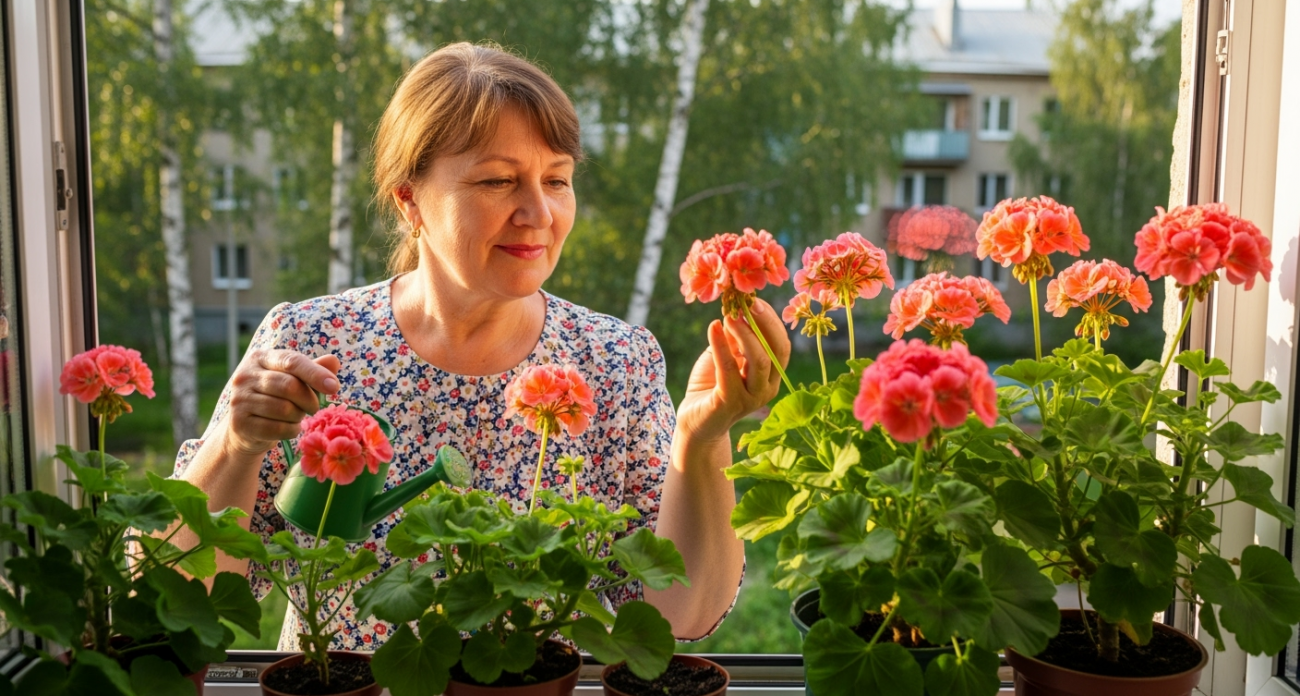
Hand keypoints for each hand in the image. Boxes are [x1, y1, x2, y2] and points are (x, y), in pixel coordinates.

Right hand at [223, 349, 340, 457]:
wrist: (246, 428)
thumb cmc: (276, 398)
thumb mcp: (294, 380)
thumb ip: (313, 370)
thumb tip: (334, 361)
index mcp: (260, 358)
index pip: (291, 361)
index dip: (315, 374)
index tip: (335, 387)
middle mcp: (245, 375)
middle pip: (289, 386)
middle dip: (309, 400)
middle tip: (313, 408)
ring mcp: (239, 399)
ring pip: (284, 409)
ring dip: (299, 416)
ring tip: (296, 416)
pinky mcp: (239, 423)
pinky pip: (277, 429)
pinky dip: (291, 430)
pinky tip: (289, 428)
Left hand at [677, 299, 790, 444]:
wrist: (695, 420)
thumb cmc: (711, 385)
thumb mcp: (726, 356)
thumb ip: (735, 338)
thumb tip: (738, 309)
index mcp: (771, 375)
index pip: (781, 344)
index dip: (771, 320)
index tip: (755, 300)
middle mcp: (767, 388)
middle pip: (776, 350)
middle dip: (764, 323)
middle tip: (747, 303)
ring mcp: (751, 398)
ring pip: (758, 360)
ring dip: (745, 333)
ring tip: (729, 315)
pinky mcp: (730, 402)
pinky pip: (729, 369)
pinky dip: (721, 346)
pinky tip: (712, 327)